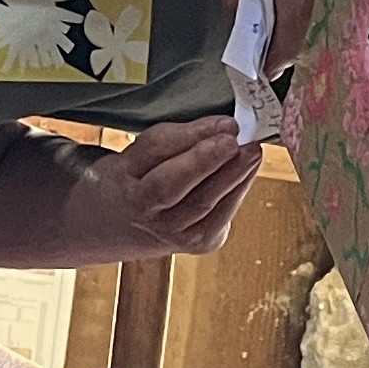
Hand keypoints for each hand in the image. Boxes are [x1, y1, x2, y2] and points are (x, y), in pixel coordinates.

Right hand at [90, 116, 262, 258]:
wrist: (116, 231)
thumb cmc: (128, 186)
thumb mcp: (131, 157)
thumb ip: (170, 140)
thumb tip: (220, 127)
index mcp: (129, 191)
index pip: (159, 159)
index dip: (192, 140)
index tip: (220, 124)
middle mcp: (152, 218)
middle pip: (180, 188)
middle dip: (211, 162)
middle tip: (236, 140)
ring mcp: (177, 237)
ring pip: (208, 204)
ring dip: (234, 176)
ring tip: (252, 152)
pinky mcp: (201, 243)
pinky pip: (223, 215)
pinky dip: (238, 191)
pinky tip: (248, 170)